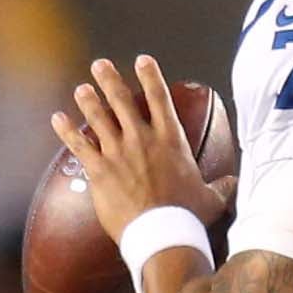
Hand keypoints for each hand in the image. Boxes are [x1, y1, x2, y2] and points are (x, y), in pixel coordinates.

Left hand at [50, 55, 236, 242]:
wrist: (162, 233)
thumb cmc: (188, 216)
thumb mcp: (212, 198)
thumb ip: (222, 186)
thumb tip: (235, 183)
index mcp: (171, 139)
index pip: (160, 97)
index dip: (150, 75)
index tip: (142, 59)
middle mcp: (142, 139)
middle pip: (122, 100)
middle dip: (109, 79)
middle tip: (99, 65)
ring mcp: (118, 153)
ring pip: (98, 117)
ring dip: (88, 100)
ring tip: (81, 88)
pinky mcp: (99, 170)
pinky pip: (78, 145)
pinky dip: (67, 131)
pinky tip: (57, 118)